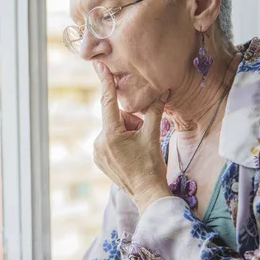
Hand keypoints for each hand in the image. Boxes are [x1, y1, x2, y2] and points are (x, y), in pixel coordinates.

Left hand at [93, 62, 171, 212]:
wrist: (147, 194)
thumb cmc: (151, 166)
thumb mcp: (153, 135)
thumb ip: (154, 110)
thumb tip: (163, 90)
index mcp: (110, 135)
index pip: (108, 102)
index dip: (106, 82)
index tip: (99, 66)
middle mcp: (98, 143)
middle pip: (116, 118)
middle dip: (130, 122)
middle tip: (142, 136)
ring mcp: (97, 152)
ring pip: (113, 129)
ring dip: (126, 132)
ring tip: (137, 149)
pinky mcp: (98, 159)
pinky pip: (109, 141)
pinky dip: (120, 141)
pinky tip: (130, 154)